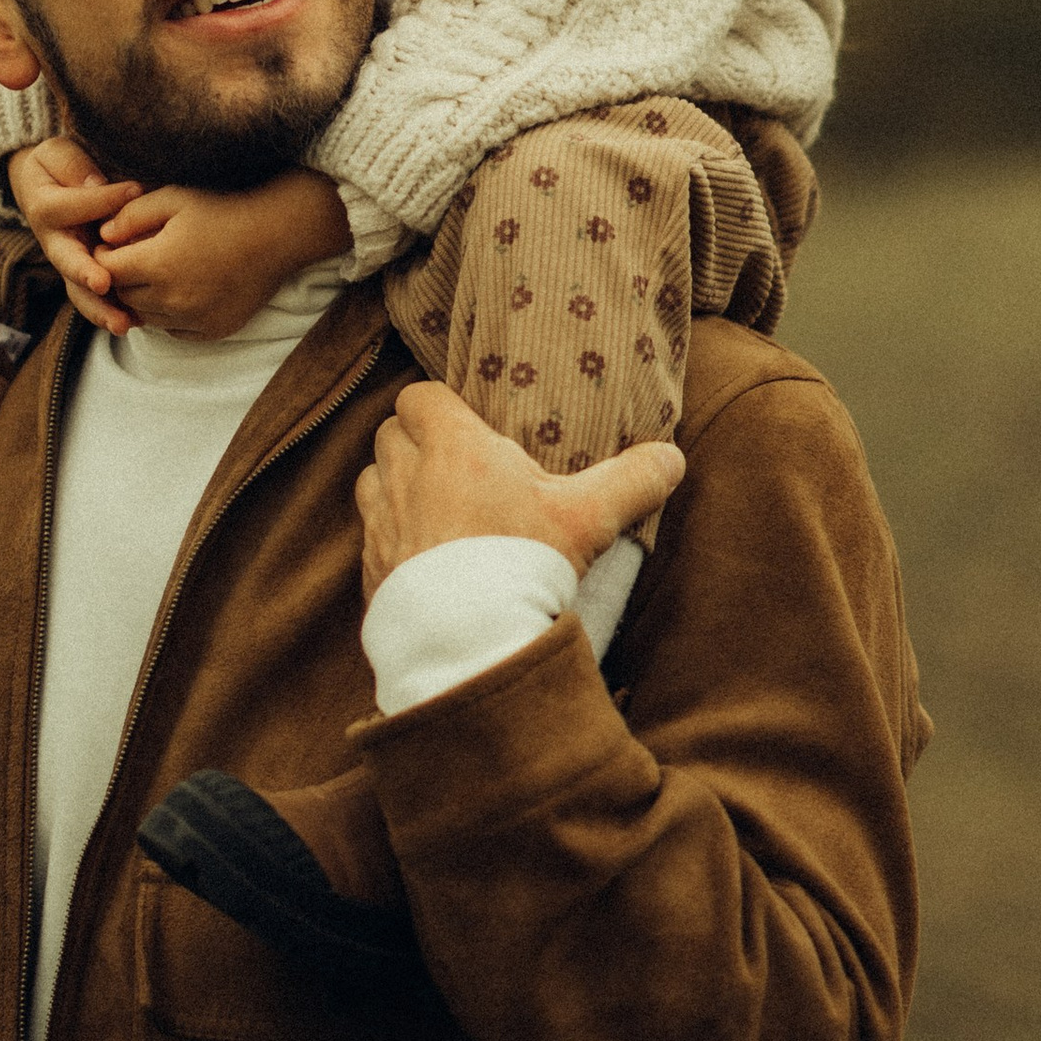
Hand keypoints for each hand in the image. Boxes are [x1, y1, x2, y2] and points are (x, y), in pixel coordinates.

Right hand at [9, 137, 138, 336]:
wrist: (42, 184)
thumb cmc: (56, 165)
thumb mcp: (57, 152)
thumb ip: (72, 165)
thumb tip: (95, 185)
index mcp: (45, 208)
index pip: (73, 205)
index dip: (103, 198)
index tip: (136, 189)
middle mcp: (55, 241)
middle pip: (67, 262)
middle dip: (85, 274)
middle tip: (104, 284)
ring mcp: (71, 262)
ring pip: (79, 291)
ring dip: (100, 309)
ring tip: (123, 324)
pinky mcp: (85, 274)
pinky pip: (95, 298)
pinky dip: (112, 312)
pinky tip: (136, 323)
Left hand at [94, 170, 354, 340]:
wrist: (278, 234)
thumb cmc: (225, 209)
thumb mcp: (174, 198)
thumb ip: (130, 215)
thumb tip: (101, 235)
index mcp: (159, 263)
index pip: (107, 270)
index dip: (103, 255)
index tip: (113, 242)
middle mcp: (174, 299)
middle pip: (124, 297)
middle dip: (121, 278)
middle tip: (130, 258)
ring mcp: (195, 319)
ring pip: (146, 317)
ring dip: (143, 298)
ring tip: (156, 272)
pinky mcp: (213, 331)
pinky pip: (174, 330)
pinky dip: (169, 315)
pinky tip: (181, 289)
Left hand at [355, 384, 683, 601]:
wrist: (470, 644)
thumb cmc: (523, 565)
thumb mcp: (589, 518)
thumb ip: (632, 480)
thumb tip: (672, 458)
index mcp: (451, 447)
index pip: (417, 396)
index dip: (437, 405)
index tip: (466, 424)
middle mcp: (405, 477)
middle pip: (389, 433)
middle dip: (414, 441)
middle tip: (454, 465)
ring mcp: (380, 526)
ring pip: (370, 482)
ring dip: (394, 487)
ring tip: (433, 508)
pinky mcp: (369, 572)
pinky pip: (369, 540)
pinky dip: (389, 541)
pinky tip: (423, 562)